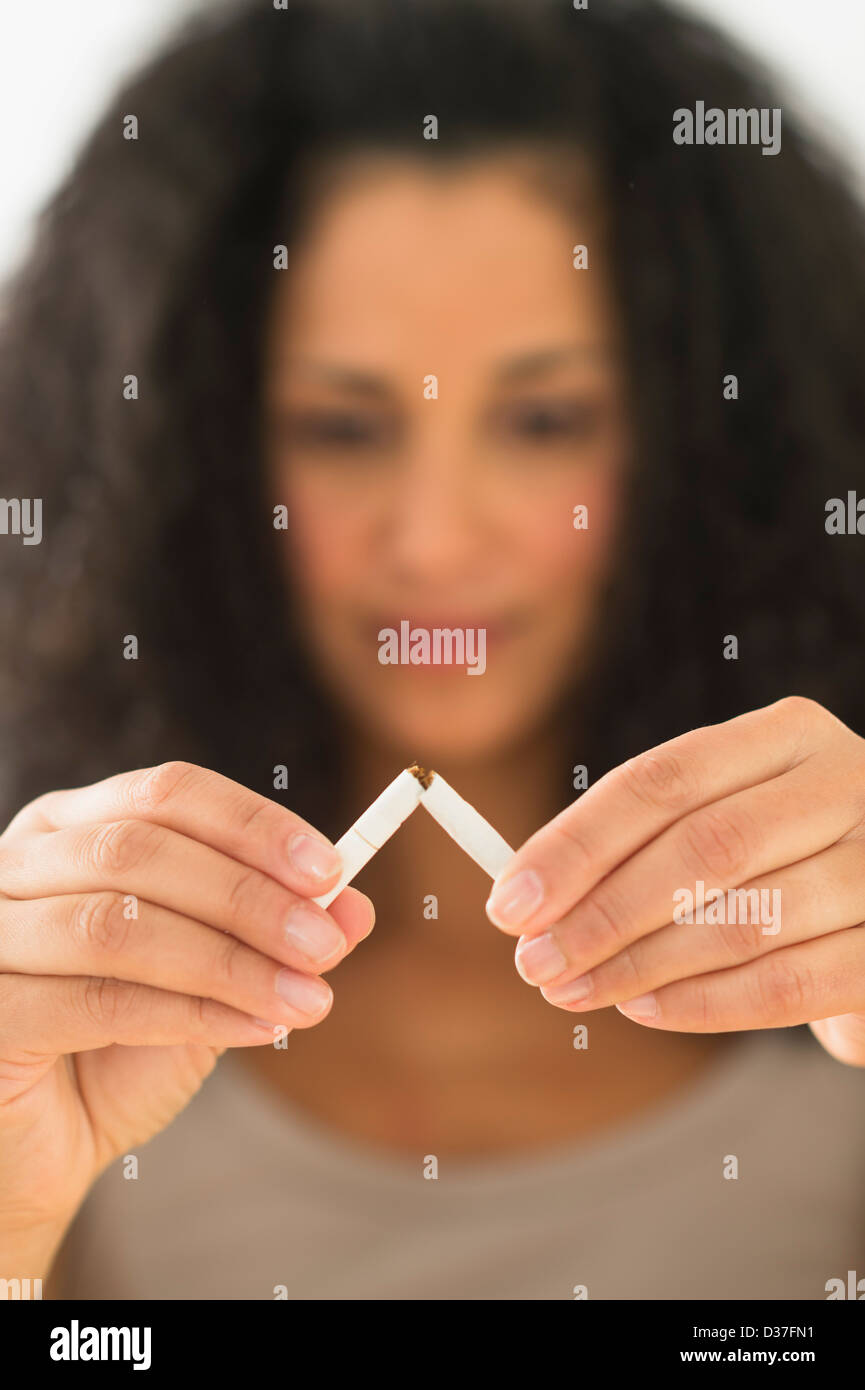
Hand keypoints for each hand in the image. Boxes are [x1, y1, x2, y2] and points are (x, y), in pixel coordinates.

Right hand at [0, 762, 372, 1261]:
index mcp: (73, 827)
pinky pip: (95, 1002)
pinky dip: (189, 1013)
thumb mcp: (212, 981)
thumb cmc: (117, 1051)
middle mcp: (19, 863)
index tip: (331, 869)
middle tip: (325, 945)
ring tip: (304, 999)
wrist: (40, 1151)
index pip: (167, 793)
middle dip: (248, 897)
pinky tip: (254, 1029)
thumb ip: (273, 937)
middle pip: (139, 849)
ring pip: (117, 925)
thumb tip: (354, 905)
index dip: (252, 825)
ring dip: (228, 962)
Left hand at [485, 697, 864, 1066]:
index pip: (662, 779)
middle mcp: (846, 783)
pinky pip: (792, 983)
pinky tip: (645, 1009)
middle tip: (535, 962)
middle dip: (603, 912)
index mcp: (788, 734)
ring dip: (644, 965)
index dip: (577, 843)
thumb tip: (526, 891)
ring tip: (575, 990)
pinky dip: (707, 1004)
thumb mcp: (723, 814)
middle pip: (704, 846)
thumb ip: (640, 838)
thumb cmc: (783, 856)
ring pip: (747, 919)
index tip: (510, 901)